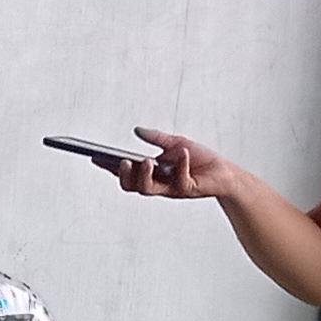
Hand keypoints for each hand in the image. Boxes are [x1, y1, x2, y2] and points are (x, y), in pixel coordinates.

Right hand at [110, 127, 236, 200]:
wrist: (224, 172)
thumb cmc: (201, 160)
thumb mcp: (176, 143)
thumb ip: (157, 138)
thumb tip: (137, 130)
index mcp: (152, 173)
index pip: (126, 172)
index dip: (109, 167)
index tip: (95, 157)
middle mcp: (158, 184)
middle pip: (131, 186)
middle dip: (124, 175)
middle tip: (122, 162)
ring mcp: (171, 189)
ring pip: (149, 189)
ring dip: (145, 175)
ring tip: (147, 161)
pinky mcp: (187, 190)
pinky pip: (180, 181)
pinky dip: (181, 165)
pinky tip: (183, 154)